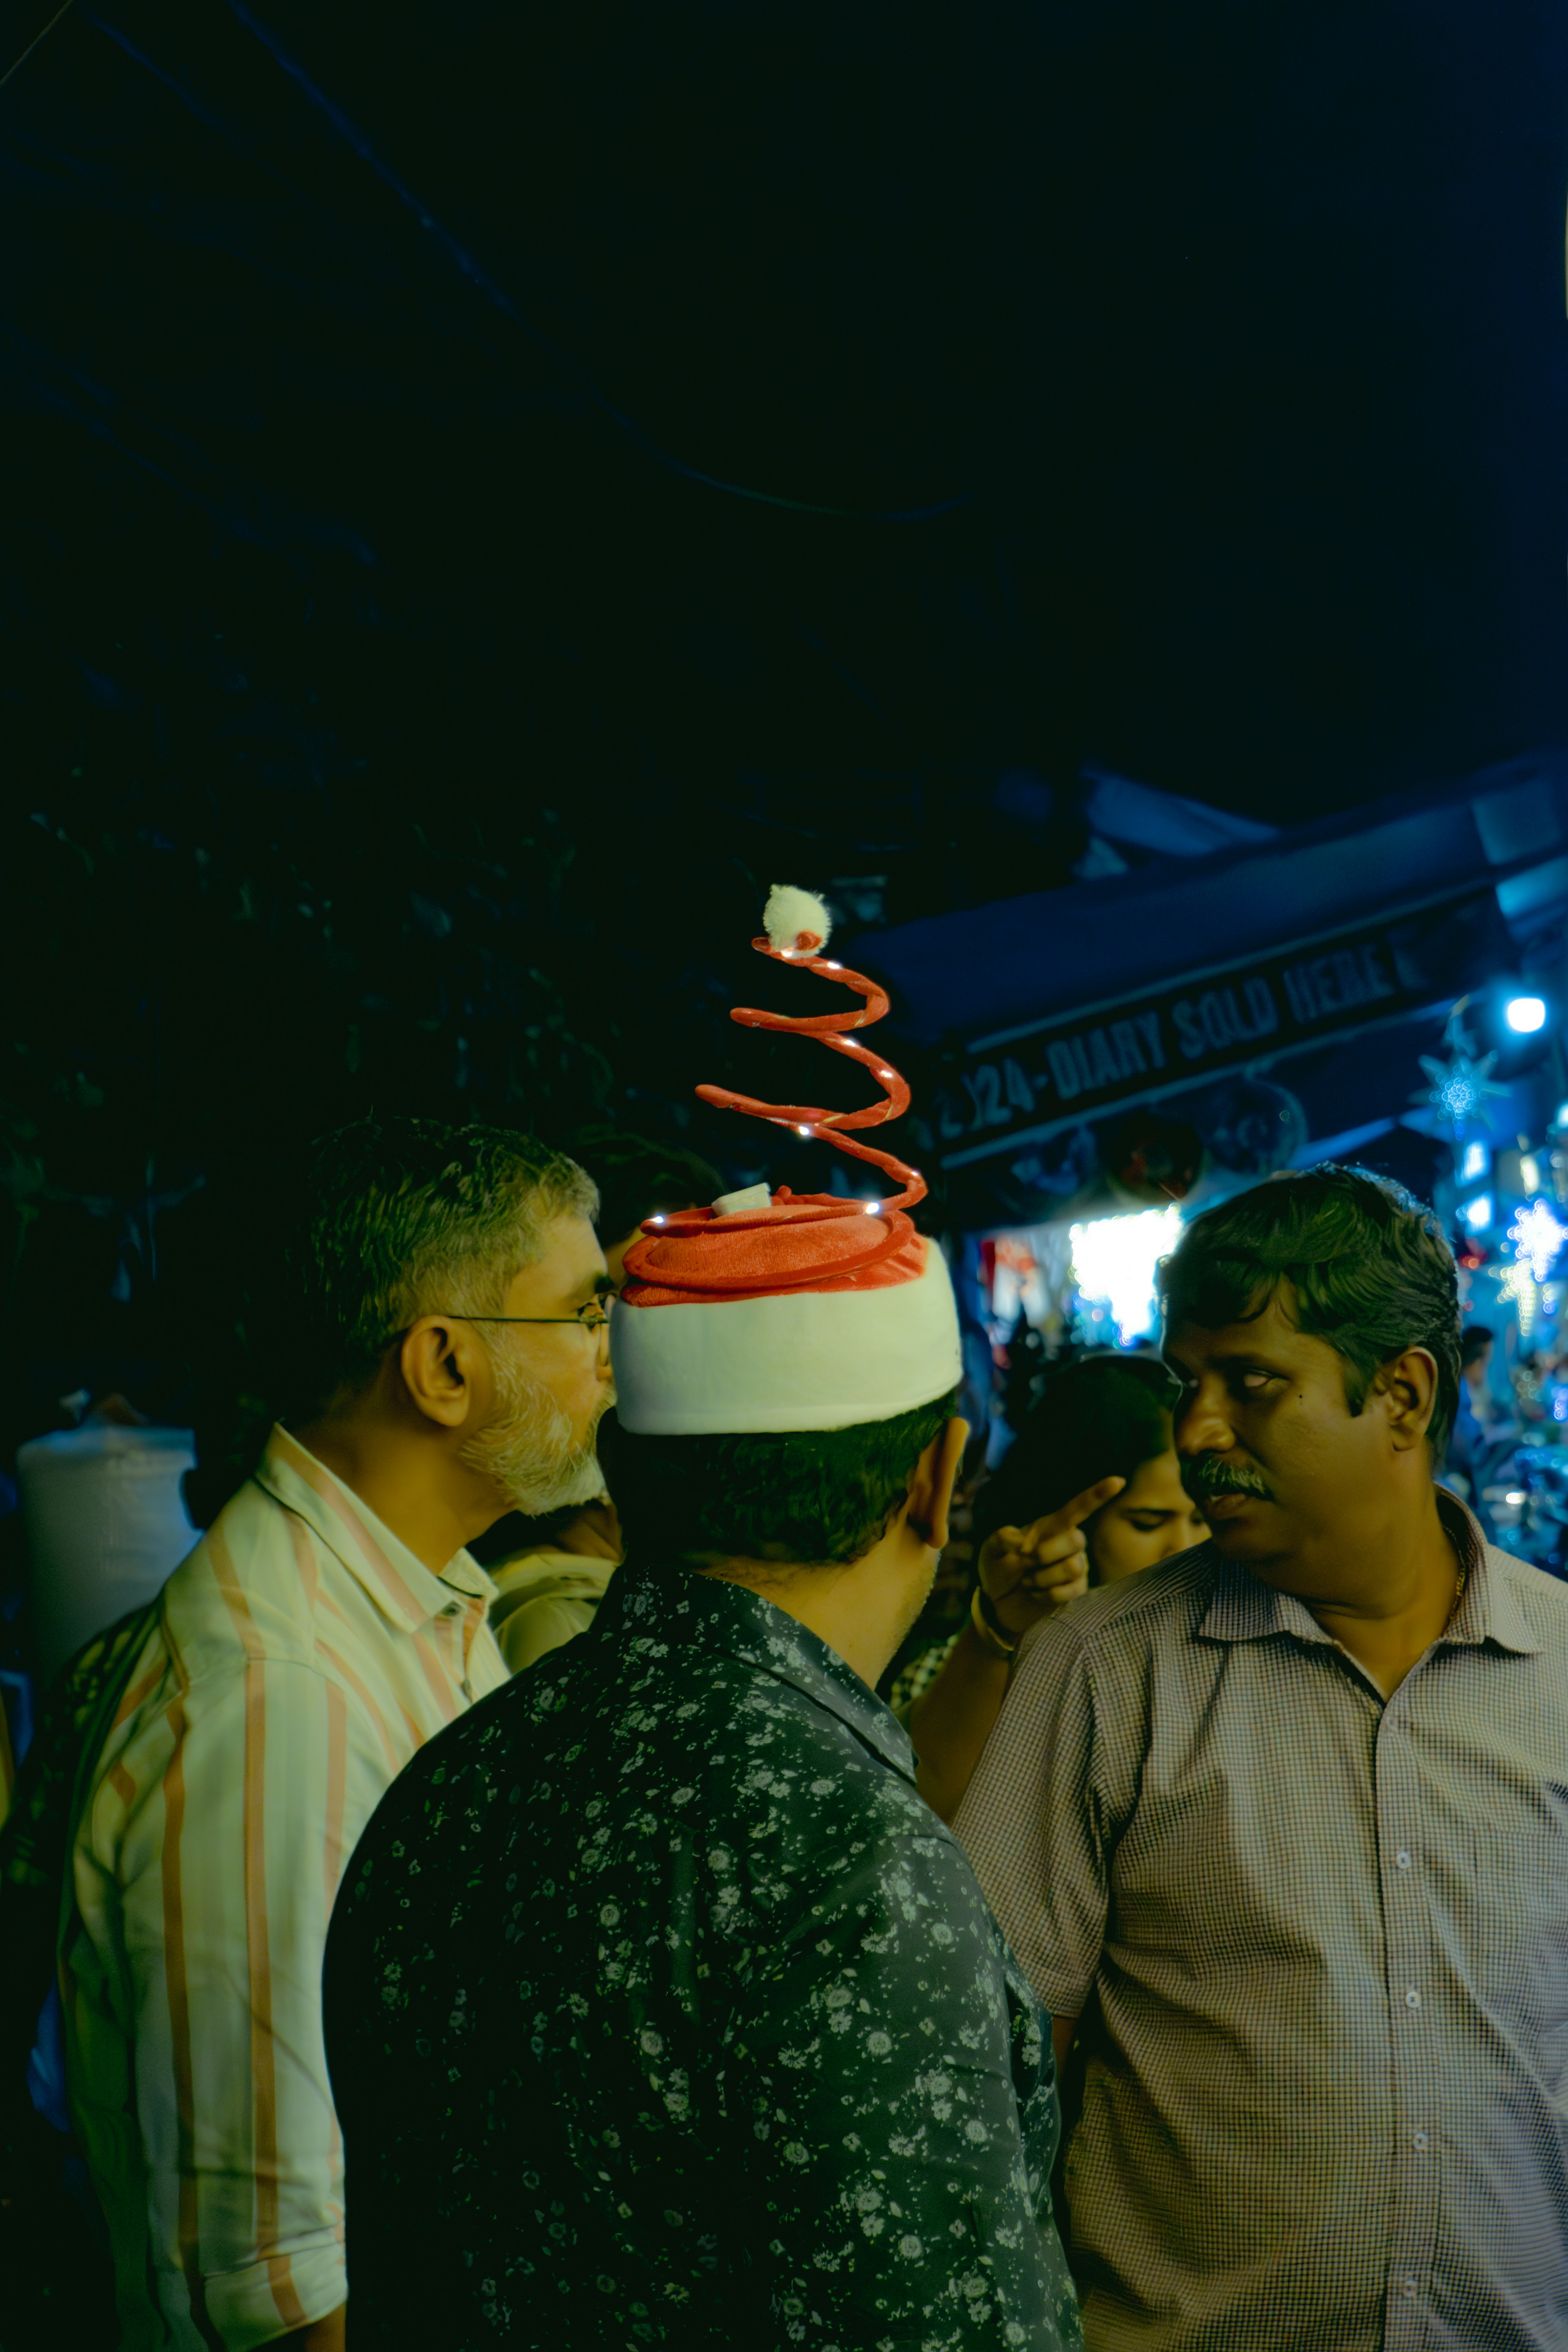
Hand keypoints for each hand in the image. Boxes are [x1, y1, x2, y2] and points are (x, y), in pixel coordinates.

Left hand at [977, 1476, 1124, 1637]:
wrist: (998, 1602)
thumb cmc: (999, 1569)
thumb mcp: (991, 1549)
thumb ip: (1002, 1538)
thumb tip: (1020, 1540)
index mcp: (1050, 1526)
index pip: (1078, 1507)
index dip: (1097, 1494)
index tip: (1117, 1481)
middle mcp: (1067, 1543)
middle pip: (1077, 1539)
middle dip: (1045, 1553)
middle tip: (1024, 1563)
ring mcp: (1075, 1567)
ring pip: (1073, 1567)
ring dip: (1042, 1577)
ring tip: (1027, 1581)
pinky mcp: (1076, 1591)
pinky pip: (1071, 1590)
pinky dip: (1046, 1594)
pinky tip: (1034, 1594)